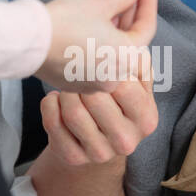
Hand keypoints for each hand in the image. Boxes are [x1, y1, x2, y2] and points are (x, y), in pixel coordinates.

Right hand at [35, 0, 157, 92]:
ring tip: (109, 12)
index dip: (147, 4)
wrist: (29, 42)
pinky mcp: (78, 84)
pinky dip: (99, 48)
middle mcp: (116, 75)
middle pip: (131, 43)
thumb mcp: (98, 4)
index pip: (146, 27)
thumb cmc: (65, 22)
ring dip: (115, 34)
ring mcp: (97, 83)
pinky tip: (92, 32)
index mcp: (126, 56)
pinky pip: (97, 65)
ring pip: (113, 55)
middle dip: (130, 18)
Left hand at [40, 69, 157, 165]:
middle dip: (81, 79)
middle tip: (78, 73)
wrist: (96, 137)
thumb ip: (136, 60)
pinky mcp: (73, 158)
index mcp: (146, 119)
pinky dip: (49, 104)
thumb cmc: (115, 99)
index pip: (122, 85)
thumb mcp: (132, 80)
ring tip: (69, 88)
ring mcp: (100, 154)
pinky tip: (57, 101)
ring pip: (72, 111)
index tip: (97, 61)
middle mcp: (127, 142)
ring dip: (65, 92)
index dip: (104, 67)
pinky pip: (52, 122)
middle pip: (94, 98)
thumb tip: (134, 38)